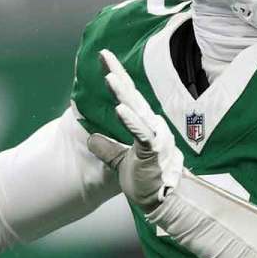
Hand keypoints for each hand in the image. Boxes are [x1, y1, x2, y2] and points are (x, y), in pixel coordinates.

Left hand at [86, 49, 182, 210]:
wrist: (165, 203)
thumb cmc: (147, 181)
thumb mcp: (120, 163)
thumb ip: (107, 149)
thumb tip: (91, 138)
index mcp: (143, 126)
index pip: (128, 97)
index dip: (117, 77)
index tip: (104, 59)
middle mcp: (151, 126)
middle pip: (131, 96)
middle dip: (117, 74)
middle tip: (104, 54)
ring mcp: (154, 138)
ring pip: (136, 111)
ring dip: (122, 94)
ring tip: (110, 77)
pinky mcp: (153, 152)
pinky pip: (141, 134)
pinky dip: (131, 121)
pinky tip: (120, 109)